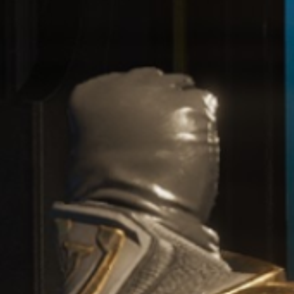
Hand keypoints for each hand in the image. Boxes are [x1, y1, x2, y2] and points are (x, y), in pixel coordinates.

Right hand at [67, 67, 220, 223]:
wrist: (132, 212)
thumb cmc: (106, 198)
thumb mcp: (88, 152)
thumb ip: (108, 127)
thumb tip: (129, 129)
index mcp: (91, 93)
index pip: (121, 84)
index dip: (134, 108)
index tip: (139, 130)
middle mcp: (124, 84)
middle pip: (152, 81)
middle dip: (160, 105)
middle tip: (166, 139)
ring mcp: (160, 93)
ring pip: (181, 89)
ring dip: (184, 113)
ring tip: (181, 150)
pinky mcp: (193, 106)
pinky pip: (206, 102)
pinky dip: (204, 124)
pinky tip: (196, 149)